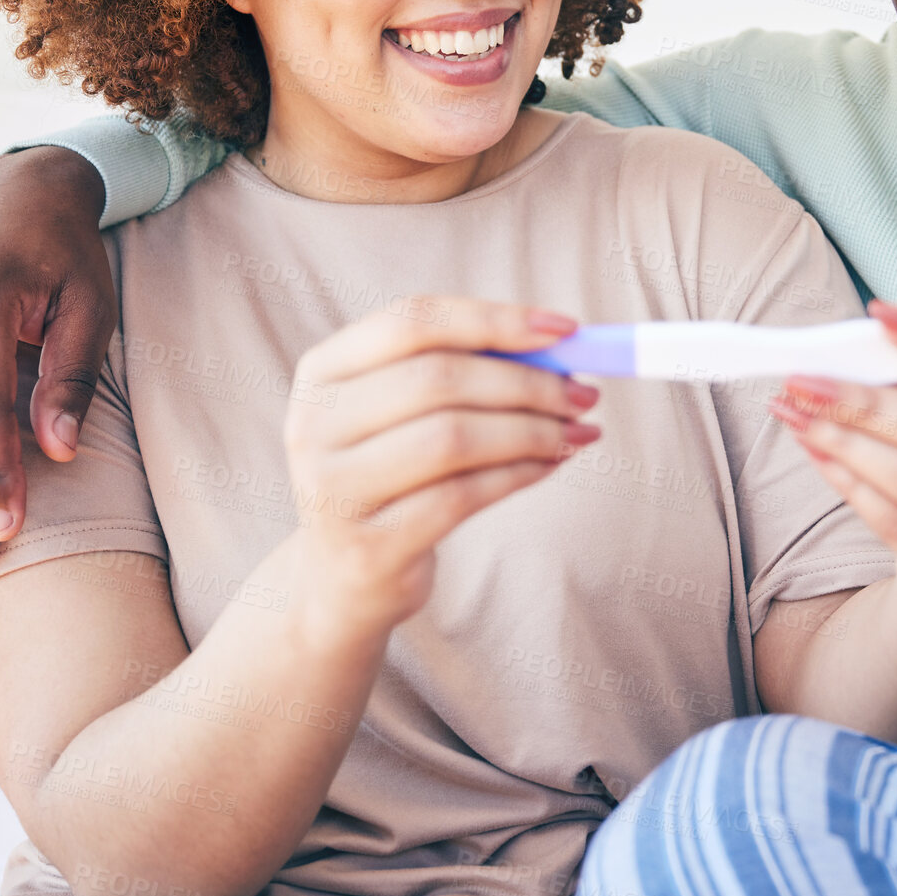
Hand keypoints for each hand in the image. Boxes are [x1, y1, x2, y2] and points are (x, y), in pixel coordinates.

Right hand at [277, 298, 600, 633]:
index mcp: (322, 372)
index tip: (565, 328)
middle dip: (526, 382)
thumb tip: (563, 347)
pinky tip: (550, 465)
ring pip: (452, 438)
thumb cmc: (393, 474)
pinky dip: (519, 474)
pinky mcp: (370, 545)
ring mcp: (335, 489)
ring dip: (532, 431)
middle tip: (583, 394)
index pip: (411, 321)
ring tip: (576, 432)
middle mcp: (314, 424)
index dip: (494, 319)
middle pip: (436, 379)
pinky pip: (462, 496)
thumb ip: (467, 370)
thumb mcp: (406, 413)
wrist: (343, 576)